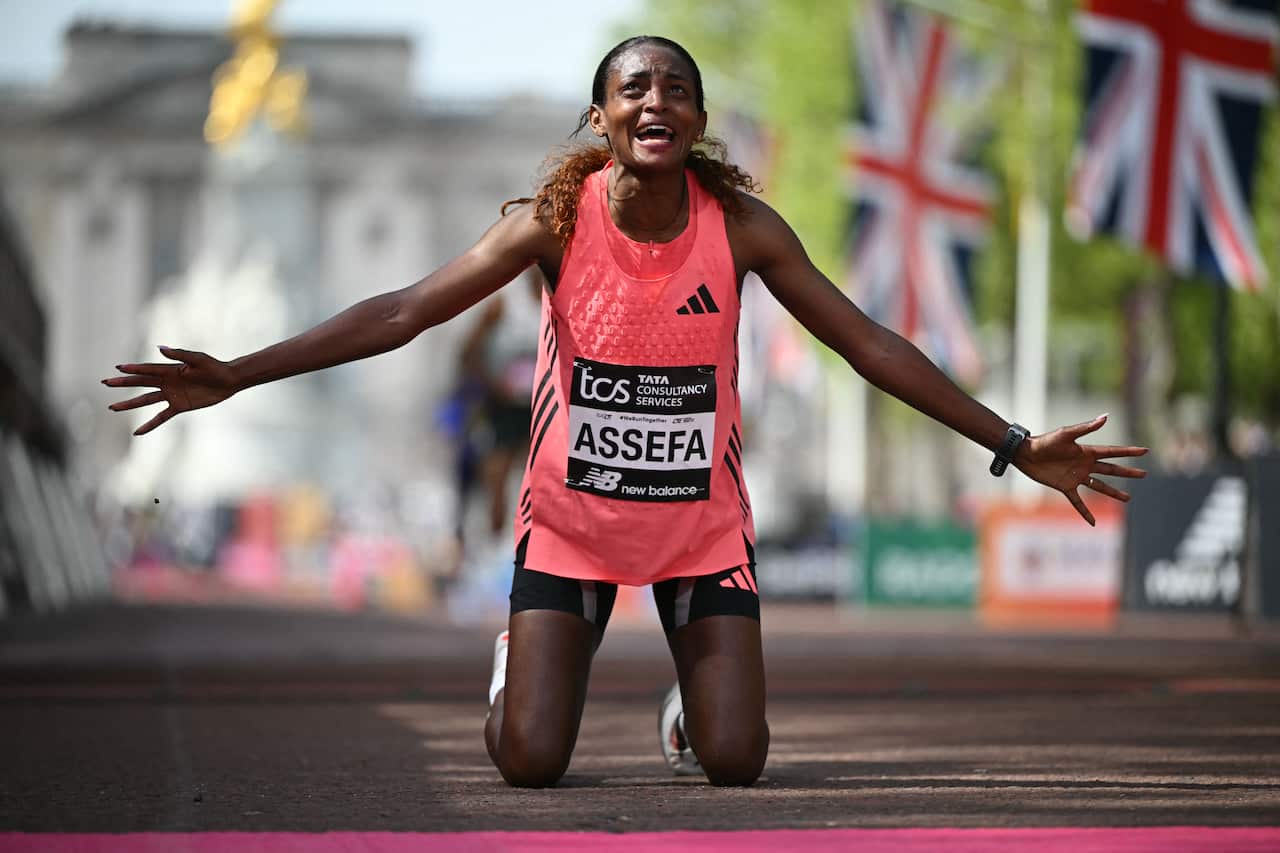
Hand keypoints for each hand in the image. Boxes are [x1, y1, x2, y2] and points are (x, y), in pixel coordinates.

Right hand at [103, 346, 239, 434]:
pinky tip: (137, 432)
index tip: (117, 368)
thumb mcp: (198, 359)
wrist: (228, 381)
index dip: (133, 369)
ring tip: (112, 407)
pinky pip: (161, 417)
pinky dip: (150, 424)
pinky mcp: (180, 406)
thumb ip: (179, 354)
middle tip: (105, 382)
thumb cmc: (214, 367)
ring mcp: (172, 395)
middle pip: (141, 383)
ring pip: (146, 400)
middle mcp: (167, 382)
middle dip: (123, 383)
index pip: (147, 370)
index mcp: (170, 369)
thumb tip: (159, 348)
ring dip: (130, 404)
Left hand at [1013, 414, 1148, 525]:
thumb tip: (1106, 417)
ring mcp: (1076, 477)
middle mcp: (1085, 465)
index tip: (1145, 451)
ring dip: (1113, 492)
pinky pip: (1078, 502)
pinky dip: (1085, 512)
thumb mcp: (1067, 434)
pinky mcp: (1065, 487)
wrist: (1026, 454)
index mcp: (1087, 451)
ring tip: (1128, 498)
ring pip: (1099, 486)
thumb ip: (1086, 428)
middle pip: (1111, 470)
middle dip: (1127, 472)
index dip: (1129, 452)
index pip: (1113, 452)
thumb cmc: (1045, 442)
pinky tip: (1093, 523)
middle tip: (1144, 474)